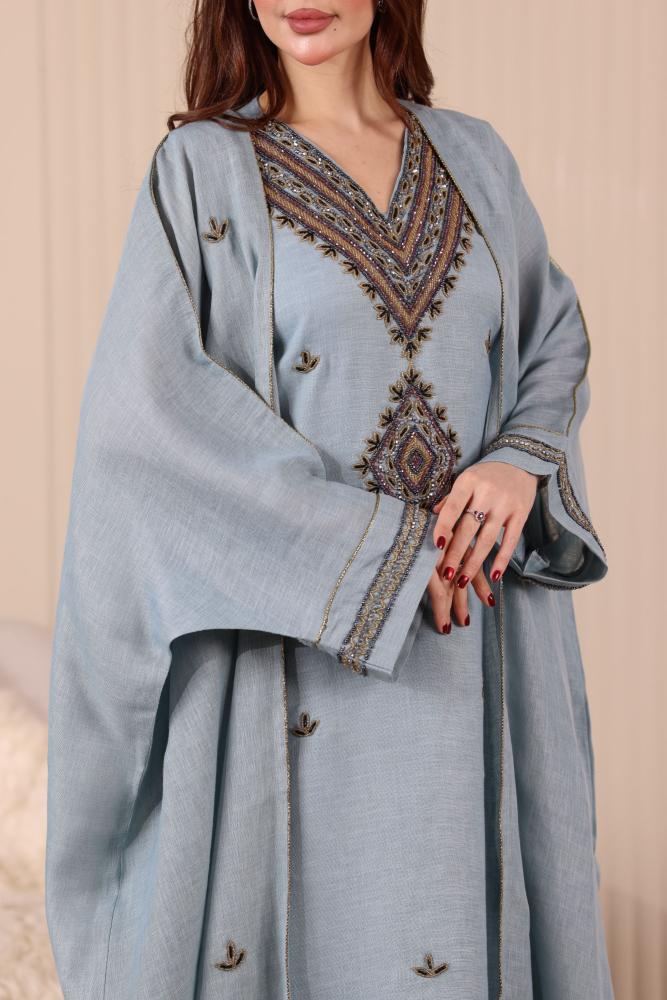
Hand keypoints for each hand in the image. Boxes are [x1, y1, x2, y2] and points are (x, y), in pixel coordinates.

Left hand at [425, 461, 540, 632]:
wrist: (521, 461)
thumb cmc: (486, 475)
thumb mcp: (466, 479)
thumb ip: (450, 499)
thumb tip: (433, 515)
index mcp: (468, 481)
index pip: (453, 508)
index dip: (443, 528)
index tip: (436, 547)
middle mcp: (487, 492)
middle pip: (468, 528)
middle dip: (455, 553)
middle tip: (445, 575)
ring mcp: (505, 504)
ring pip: (487, 538)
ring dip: (474, 562)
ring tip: (462, 581)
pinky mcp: (521, 513)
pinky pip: (510, 541)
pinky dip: (502, 560)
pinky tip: (493, 575)